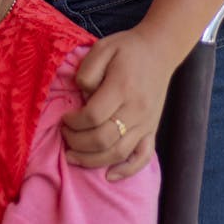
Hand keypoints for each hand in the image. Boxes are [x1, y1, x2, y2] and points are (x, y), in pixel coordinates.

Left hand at [62, 26, 174, 178]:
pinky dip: (127, 171)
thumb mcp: (102, 48)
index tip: (64, 118)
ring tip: (73, 157)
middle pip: (103, 139)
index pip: (93, 116)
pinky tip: (109, 176)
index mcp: (122, 88)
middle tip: (65, 135)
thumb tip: (83, 95)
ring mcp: (146, 122)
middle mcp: (136, 109)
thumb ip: (88, 71)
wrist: (160, 50)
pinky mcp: (152, 129)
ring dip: (92, 160)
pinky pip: (143, 157)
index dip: (73, 122)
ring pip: (118, 153)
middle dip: (77, 142)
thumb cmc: (127, 48)